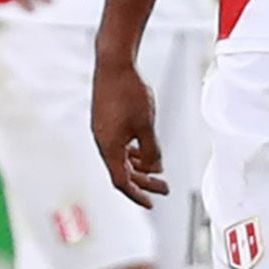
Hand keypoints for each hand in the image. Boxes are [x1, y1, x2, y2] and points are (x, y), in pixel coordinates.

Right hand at [91, 55, 167, 207]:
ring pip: (120, 158)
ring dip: (139, 167)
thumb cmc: (129, 93)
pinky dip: (133, 153)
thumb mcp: (147, 126)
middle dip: (143, 182)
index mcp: (109, 146)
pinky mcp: (105, 120)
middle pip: (121, 171)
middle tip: (165, 188)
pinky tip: (145, 150)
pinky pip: (118, 145)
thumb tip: (155, 169)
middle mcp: (103, 141)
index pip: (121, 180)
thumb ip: (152, 151)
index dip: (137, 195)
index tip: (151, 204)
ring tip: (157, 170)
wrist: (114, 64)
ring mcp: (103, 130)